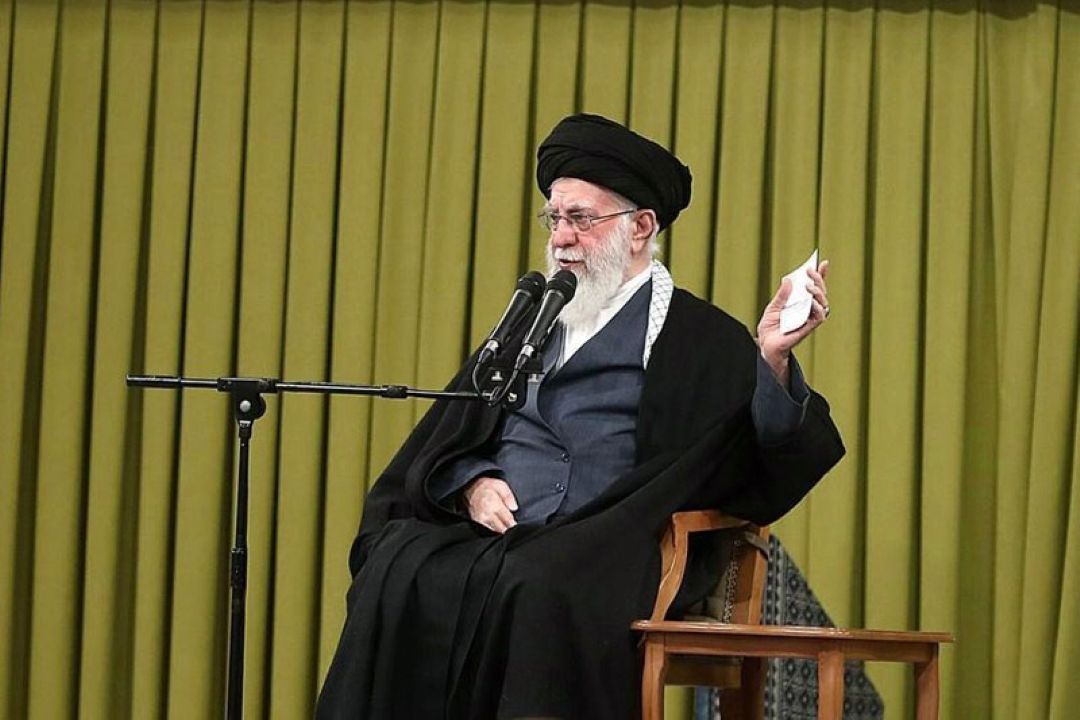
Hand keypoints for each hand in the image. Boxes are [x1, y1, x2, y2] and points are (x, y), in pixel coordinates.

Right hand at [463, 476, 518, 532]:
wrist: (470, 488)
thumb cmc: (486, 486)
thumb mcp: (500, 485)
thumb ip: (508, 496)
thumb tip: (514, 508)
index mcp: (493, 504)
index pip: (507, 519)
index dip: (513, 523)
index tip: (516, 523)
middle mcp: (486, 513)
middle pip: (502, 527)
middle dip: (508, 527)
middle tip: (512, 524)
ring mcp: (481, 519)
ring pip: (496, 529)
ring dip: (502, 528)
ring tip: (504, 522)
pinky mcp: (477, 521)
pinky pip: (489, 528)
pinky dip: (495, 528)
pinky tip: (498, 523)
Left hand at [757, 260, 830, 385]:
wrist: (766, 345)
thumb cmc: (770, 328)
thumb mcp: (773, 307)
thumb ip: (781, 295)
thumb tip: (788, 280)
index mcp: (800, 302)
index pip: (813, 287)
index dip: (820, 275)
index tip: (823, 262)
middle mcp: (807, 310)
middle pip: (820, 292)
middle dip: (818, 279)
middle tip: (810, 270)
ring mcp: (809, 318)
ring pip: (823, 303)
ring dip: (818, 292)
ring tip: (808, 285)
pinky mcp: (808, 328)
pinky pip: (819, 317)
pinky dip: (818, 308)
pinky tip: (812, 302)